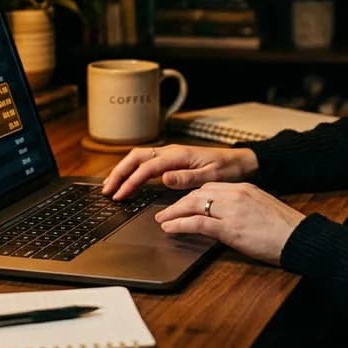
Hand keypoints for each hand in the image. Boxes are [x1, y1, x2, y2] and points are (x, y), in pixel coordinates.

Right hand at [101, 144, 257, 200]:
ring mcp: (170, 155)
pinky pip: (146, 162)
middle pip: (136, 158)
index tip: (120, 195)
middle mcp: (171, 152)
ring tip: (109, 185)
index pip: (147, 168)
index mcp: (178, 155)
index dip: (130, 181)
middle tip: (106, 190)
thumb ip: (187, 178)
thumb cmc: (228, 169)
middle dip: (118, 173)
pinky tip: (127, 180)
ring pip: (138, 158)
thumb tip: (164, 178)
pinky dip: (132, 170)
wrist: (240, 162)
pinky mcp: (172, 160)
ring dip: (122, 170)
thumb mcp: (211, 176)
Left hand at [155, 182, 305, 265]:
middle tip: (165, 212)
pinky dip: (179, 224)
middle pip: (198, 194)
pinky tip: (170, 229)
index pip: (210, 188)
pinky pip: (197, 222)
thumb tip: (227, 215)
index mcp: (244, 188)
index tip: (182, 203)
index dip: (191, 196)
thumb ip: (243, 207)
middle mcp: (235, 194)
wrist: (299, 237)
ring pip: (193, 205)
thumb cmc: (285, 229)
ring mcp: (232, 210)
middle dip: (178, 203)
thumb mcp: (262, 208)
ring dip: (174, 212)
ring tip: (162, 220)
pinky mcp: (230, 228)